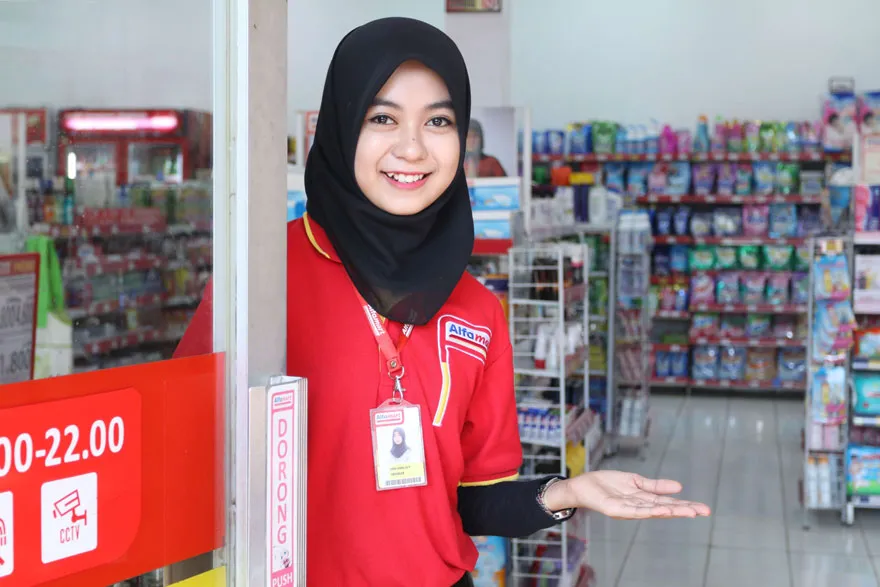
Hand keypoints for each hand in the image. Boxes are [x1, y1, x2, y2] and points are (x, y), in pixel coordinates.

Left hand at [544, 470, 710, 519]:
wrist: (584, 485)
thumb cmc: (607, 484)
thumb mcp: (635, 481)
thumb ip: (655, 486)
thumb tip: (679, 486)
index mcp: (644, 500)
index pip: (669, 504)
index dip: (686, 505)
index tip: (703, 508)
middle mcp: (639, 507)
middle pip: (665, 509)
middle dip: (684, 510)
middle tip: (704, 511)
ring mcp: (628, 510)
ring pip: (653, 511)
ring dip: (671, 512)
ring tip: (689, 511)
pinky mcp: (616, 509)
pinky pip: (635, 510)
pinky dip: (649, 510)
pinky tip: (662, 510)